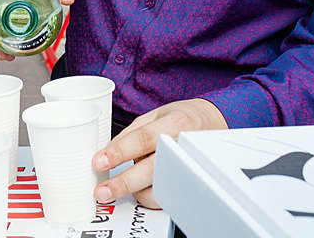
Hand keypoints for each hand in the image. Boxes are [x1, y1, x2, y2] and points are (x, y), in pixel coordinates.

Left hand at [92, 98, 226, 207]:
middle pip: (154, 169)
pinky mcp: (191, 185)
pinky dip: (149, 196)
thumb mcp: (156, 115)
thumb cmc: (184, 118)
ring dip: (135, 191)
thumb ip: (131, 133)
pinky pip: (167, 198)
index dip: (121, 151)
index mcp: (176, 123)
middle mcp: (185, 147)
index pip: (145, 138)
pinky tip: (140, 188)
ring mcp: (191, 168)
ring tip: (120, 186)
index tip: (100, 161)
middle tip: (103, 191)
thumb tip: (107, 152)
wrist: (214, 124)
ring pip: (161, 189)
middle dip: (125, 182)